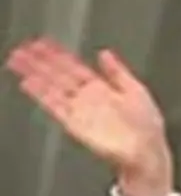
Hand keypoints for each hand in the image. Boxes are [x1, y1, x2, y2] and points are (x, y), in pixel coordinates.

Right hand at [5, 38, 173, 195]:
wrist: (147, 151)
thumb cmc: (146, 126)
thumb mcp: (135, 90)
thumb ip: (117, 71)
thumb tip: (105, 53)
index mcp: (102, 88)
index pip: (74, 67)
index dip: (59, 55)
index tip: (43, 43)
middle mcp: (87, 98)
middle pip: (59, 75)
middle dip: (40, 62)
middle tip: (22, 49)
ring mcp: (80, 110)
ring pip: (52, 87)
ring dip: (35, 74)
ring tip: (19, 61)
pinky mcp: (75, 124)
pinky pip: (56, 106)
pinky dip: (42, 94)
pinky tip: (29, 84)